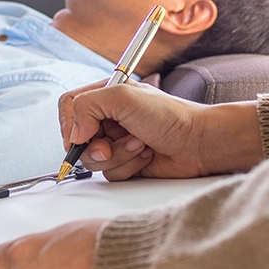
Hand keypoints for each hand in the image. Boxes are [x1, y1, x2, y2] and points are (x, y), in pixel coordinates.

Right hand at [58, 81, 263, 180]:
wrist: (198, 143)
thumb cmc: (170, 115)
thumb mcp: (123, 96)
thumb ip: (87, 106)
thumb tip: (74, 133)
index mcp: (106, 95)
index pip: (70, 106)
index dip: (70, 125)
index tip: (81, 136)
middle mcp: (109, 118)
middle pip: (78, 138)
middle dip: (97, 146)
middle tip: (112, 145)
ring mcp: (117, 141)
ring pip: (94, 160)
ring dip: (118, 155)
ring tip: (140, 144)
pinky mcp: (127, 162)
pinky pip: (110, 174)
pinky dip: (128, 166)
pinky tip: (147, 155)